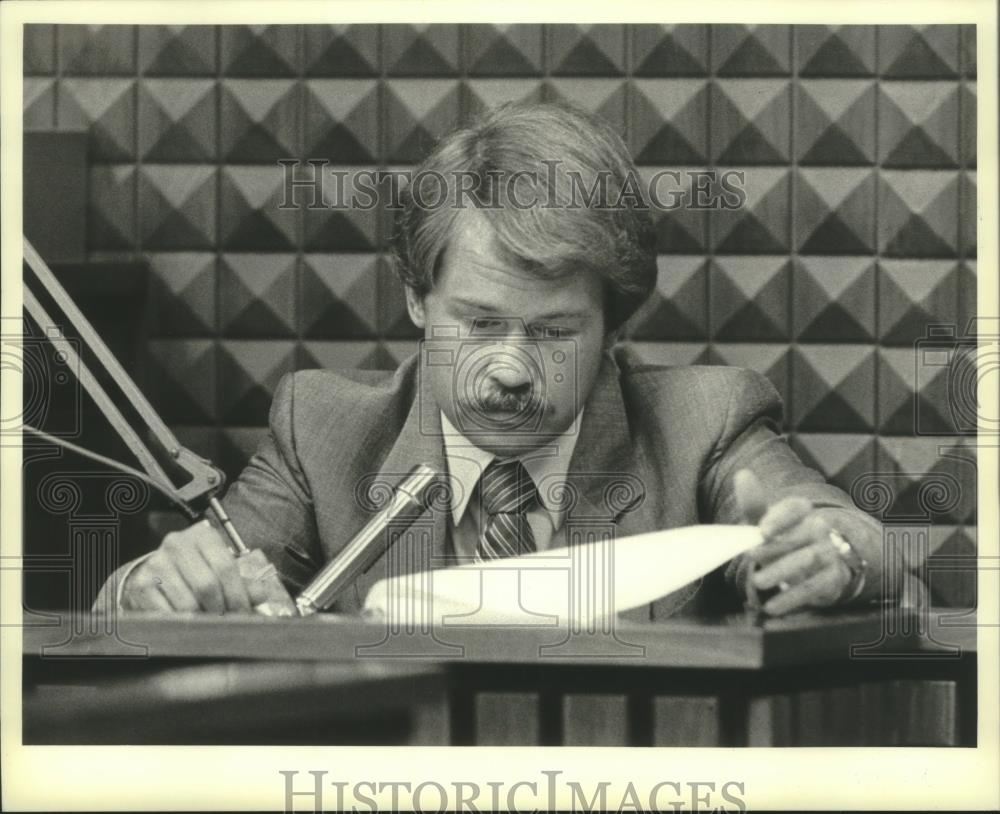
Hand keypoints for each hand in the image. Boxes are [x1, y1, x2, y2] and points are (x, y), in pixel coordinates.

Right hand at [122, 519, 266, 613]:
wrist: (154, 573)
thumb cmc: (194, 571)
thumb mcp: (219, 568)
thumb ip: (242, 582)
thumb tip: (261, 593)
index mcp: (203, 536)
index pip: (225, 567)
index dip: (238, 595)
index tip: (243, 613)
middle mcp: (178, 544)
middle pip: (207, 585)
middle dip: (222, 610)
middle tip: (227, 623)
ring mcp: (157, 563)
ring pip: (187, 603)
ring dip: (202, 620)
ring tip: (209, 625)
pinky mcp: (141, 584)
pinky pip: (166, 613)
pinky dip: (181, 623)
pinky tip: (188, 625)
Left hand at [734, 469, 852, 615]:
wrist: (816, 566)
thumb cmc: (783, 539)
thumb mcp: (767, 523)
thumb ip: (754, 503)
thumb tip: (743, 474)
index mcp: (802, 513)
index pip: (795, 507)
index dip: (779, 517)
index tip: (762, 530)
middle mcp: (819, 530)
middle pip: (800, 535)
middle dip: (774, 547)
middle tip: (751, 556)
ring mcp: (829, 553)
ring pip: (808, 560)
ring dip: (782, 571)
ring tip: (758, 581)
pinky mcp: (832, 579)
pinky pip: (814, 588)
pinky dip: (791, 598)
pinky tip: (771, 605)